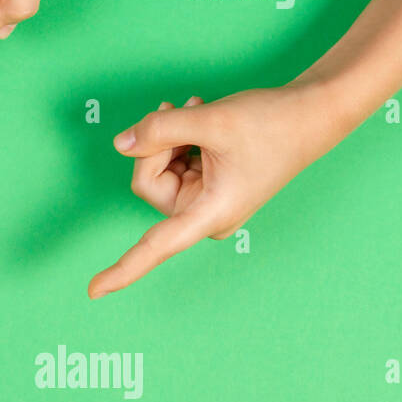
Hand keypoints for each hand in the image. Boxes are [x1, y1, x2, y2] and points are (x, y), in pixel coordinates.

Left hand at [88, 85, 349, 297]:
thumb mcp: (209, 118)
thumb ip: (159, 130)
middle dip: (156, 144)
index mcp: (210, 214)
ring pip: (155, 169)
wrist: (309, 114)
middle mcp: (204, 216)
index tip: (92, 291)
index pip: (156, 247)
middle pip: (148, 182)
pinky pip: (170, 164)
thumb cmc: (270, 122)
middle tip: (178, 109)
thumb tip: (121, 144)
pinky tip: (196, 118)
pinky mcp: (205, 188)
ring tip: (194, 109)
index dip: (123, 269)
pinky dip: (177, 139)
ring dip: (167, 136)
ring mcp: (204, 203)